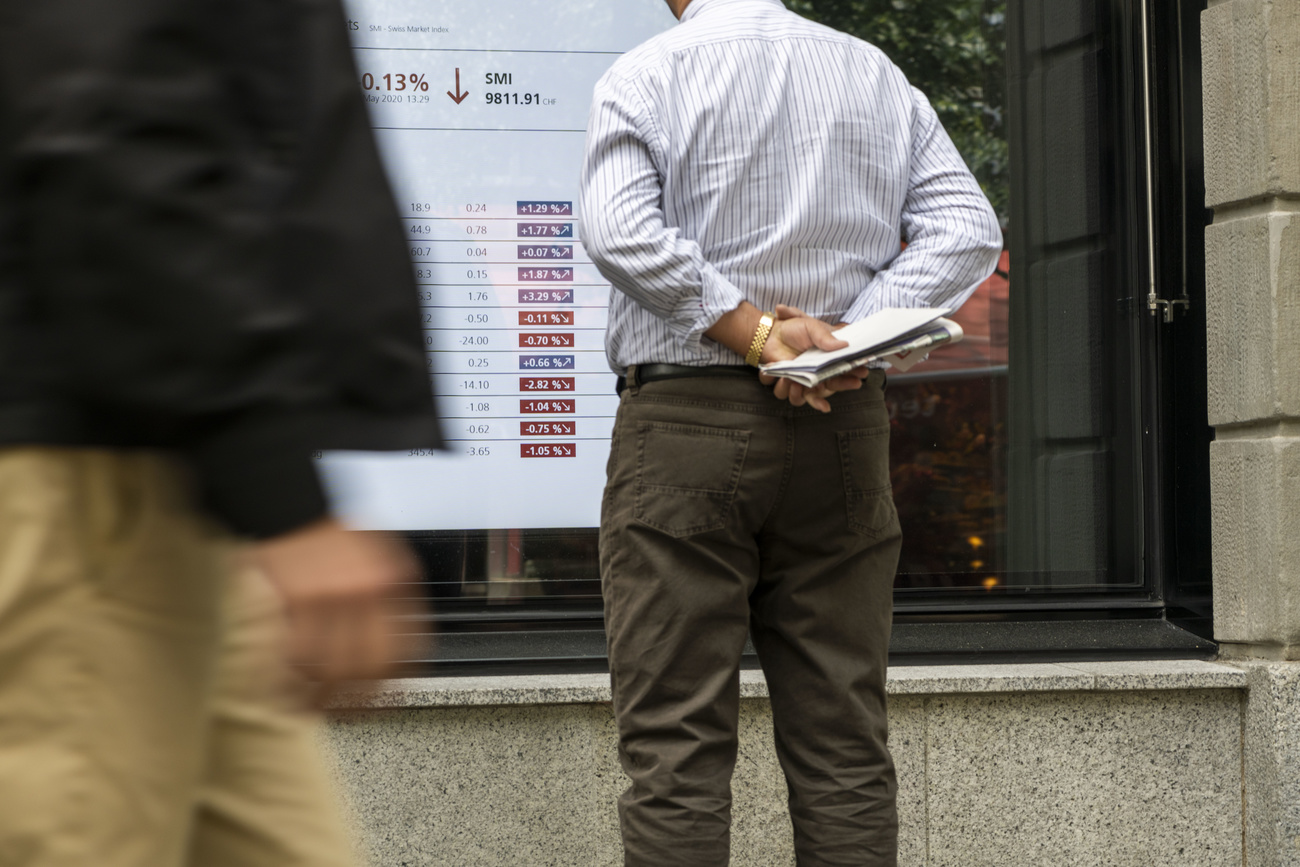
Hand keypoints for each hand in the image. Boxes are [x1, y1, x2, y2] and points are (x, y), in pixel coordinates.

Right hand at [252, 518, 423, 704]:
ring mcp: (331, 594)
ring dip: (320, 695)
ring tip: (311, 708)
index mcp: (395, 576)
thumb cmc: (330, 529)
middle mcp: (368, 587)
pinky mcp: (294, 598)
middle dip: (358, 699)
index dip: (396, 683)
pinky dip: (289, 679)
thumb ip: (389, 592)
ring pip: (332, 666)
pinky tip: (284, 689)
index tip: (386, 703)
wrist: (289, 499)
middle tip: (346, 714)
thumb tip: (397, 639)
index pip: (406, 646)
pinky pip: (295, 654)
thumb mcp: (377, 552)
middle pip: (370, 665)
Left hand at [758, 304, 867, 411]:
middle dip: (844, 384)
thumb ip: (825, 337)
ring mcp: (804, 380)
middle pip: (834, 385)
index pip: (844, 369)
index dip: (854, 372)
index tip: (862, 372)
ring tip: (798, 380)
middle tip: (853, 382)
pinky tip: (786, 379)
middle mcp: (818, 372)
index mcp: (827, 358)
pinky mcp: (790, 384)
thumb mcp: (811, 327)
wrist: (770, 334)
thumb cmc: (793, 329)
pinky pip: (793, 397)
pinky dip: (789, 390)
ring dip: (808, 391)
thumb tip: (844, 344)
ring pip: (812, 396)